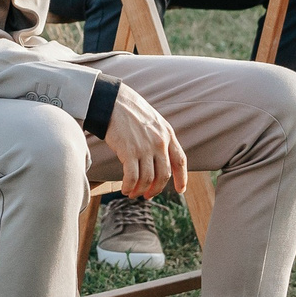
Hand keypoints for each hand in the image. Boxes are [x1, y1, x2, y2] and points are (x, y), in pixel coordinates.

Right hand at [101, 81, 187, 200]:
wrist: (113, 101)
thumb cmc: (130, 111)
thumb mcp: (154, 122)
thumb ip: (160, 138)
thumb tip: (160, 159)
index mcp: (168, 134)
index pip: (180, 161)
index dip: (182, 178)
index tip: (181, 190)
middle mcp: (160, 143)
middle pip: (164, 175)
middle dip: (156, 189)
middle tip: (148, 195)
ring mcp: (145, 148)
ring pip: (148, 179)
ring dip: (140, 190)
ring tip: (133, 193)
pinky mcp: (129, 152)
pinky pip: (132, 178)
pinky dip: (129, 187)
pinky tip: (125, 189)